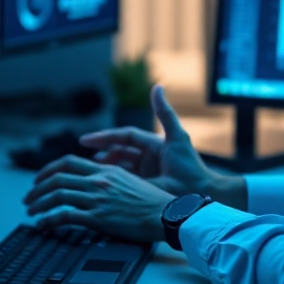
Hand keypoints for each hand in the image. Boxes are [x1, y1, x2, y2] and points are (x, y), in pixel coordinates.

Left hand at [23, 155, 174, 242]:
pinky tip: (42, 225)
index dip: (48, 170)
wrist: (165, 214)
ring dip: (38, 204)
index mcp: (106, 170)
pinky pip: (64, 215)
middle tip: (28, 198)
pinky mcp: (97, 217)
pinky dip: (48, 220)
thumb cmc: (153, 201)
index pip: (68, 163)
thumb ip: (111, 179)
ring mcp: (97, 198)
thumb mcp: (130, 181)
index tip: (39, 179)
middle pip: (57, 178)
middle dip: (37, 188)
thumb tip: (94, 184)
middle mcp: (98, 180)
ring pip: (56, 195)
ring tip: (31, 212)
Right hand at [79, 85, 245, 208]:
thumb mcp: (177, 138)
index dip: (105, 137)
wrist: (203, 197)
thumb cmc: (191, 168)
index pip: (125, 137)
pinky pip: (127, 181)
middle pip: (120, 151)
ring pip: (121, 167)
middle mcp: (150, 156)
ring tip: (88, 173)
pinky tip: (102, 185)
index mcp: (154, 145)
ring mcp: (149, 172)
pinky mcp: (148, 186)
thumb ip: (164, 113)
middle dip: (102, 153)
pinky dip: (115, 181)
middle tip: (81, 160)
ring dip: (106, 168)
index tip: (85, 140)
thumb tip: (156, 86)